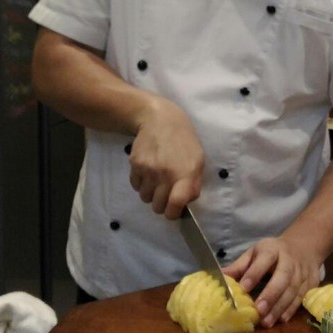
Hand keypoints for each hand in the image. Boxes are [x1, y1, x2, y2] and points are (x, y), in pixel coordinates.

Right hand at [128, 96, 204, 218]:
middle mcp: (165, 174)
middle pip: (157, 206)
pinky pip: (135, 186)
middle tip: (165, 194)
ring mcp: (148, 170)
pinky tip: (148, 171)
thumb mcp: (198, 160)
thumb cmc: (184, 141)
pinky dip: (141, 183)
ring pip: (145, 198)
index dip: (173, 213)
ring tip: (156, 180)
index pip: (175, 204)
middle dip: (162, 204)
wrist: (159, 119)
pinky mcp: (135, 164)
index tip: (173, 211)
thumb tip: (185, 204)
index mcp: (185, 173)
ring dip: (150, 194)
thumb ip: (194, 184)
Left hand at [224, 237, 320, 327]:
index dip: (254, 273)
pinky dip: (291, 310)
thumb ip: (240, 266)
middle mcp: (290, 260)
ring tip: (266, 321)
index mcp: (273, 249)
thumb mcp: (256, 252)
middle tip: (258, 310)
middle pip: (282, 277)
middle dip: (271, 294)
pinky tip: (281, 320)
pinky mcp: (310, 283)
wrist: (304, 247)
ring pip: (293, 290)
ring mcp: (302, 272)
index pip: (264, 259)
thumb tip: (219, 276)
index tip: (243, 288)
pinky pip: (301, 298)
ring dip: (279, 307)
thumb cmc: (273, 253)